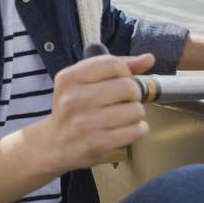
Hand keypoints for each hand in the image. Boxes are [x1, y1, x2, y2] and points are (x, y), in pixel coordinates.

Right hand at [33, 51, 155, 172]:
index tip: (120, 81)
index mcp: (69, 78)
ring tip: (122, 117)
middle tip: (123, 102)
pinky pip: (136, 130)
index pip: (113, 64)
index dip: (125, 72)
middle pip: (128, 87)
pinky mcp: (97, 143)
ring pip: (136, 110)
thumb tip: (148, 58)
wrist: (54, 144)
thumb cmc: (73, 110)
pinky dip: (137, 129)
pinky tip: (125, 130)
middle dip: (133, 95)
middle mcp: (73, 98)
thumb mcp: (83, 82)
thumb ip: (114, 68)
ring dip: (135, 114)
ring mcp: (84, 122)